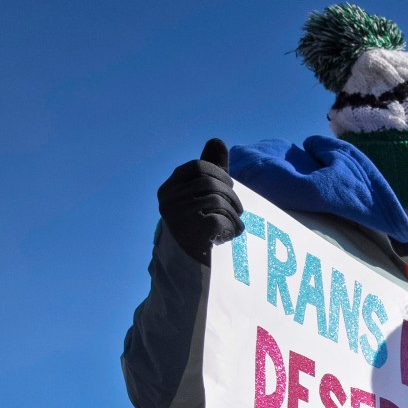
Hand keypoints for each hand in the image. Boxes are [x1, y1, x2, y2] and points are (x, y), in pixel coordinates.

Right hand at [157, 139, 242, 262]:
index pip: (199, 166)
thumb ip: (210, 169)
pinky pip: (221, 220)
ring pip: (217, 200)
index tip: (230, 187)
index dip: (220, 174)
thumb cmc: (200, 227)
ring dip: (234, 213)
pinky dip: (232, 228)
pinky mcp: (190, 234)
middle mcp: (168, 200)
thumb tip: (217, 140)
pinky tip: (229, 236)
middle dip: (231, 195)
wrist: (192, 267)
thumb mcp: (203, 195)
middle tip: (239, 210)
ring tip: (234, 225)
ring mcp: (177, 217)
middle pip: (210, 182)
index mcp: (169, 188)